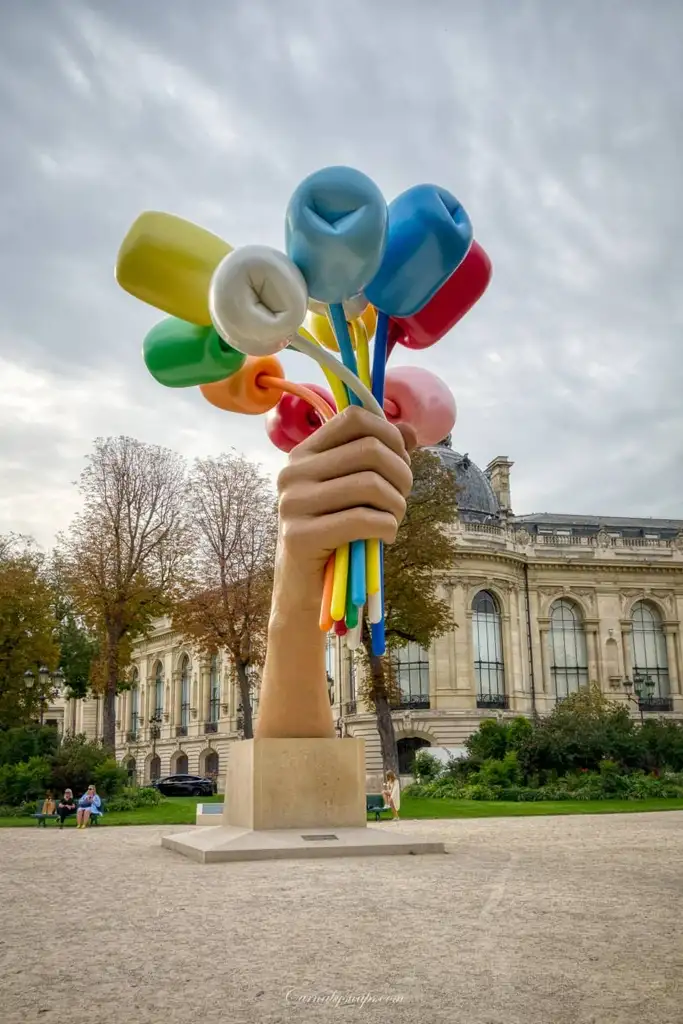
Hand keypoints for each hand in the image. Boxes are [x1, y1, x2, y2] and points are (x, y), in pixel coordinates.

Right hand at [275, 406, 415, 605]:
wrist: (304, 590)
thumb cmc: (335, 536)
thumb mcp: (355, 491)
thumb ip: (380, 457)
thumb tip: (410, 429)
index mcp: (304, 453)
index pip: (354, 418)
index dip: (390, 435)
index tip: (400, 461)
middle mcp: (293, 472)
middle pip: (370, 450)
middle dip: (402, 474)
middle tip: (402, 498)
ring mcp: (293, 503)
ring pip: (370, 484)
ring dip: (397, 505)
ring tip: (394, 519)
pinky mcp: (300, 536)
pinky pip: (362, 520)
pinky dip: (387, 527)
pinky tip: (387, 537)